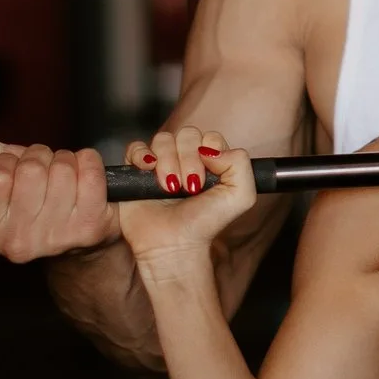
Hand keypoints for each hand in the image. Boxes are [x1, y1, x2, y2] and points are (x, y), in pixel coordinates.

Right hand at [0, 112, 120, 263]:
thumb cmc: (28, 198)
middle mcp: (19, 242)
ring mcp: (56, 239)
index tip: (13, 169)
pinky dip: (89, 162)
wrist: (74, 229)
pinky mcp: (91, 229)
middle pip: (32, 170)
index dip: (7, 161)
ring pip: (63, 169)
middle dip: (39, 157)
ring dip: (64, 161)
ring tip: (61, 176)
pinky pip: (91, 174)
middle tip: (42, 170)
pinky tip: (84, 176)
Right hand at [117, 126, 257, 272]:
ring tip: (169, 189)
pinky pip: (136, 147)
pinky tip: (148, 172)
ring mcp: (161, 163)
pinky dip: (142, 156)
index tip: (206, 180)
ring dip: (167, 163)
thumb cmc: (205, 224)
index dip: (209, 153)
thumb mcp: (241, 197)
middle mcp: (186, 158)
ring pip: (163, 139)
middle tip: (189, 188)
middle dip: (189, 160)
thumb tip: (211, 148)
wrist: (174, 244)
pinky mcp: (137, 170)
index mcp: (211, 161)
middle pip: (187, 134)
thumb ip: (240, 164)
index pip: (210, 137)